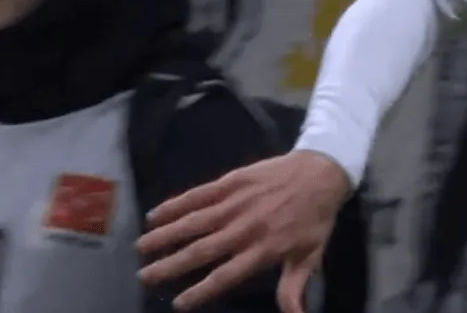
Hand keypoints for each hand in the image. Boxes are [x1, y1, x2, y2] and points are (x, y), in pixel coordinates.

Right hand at [137, 150, 350, 311]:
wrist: (323, 171)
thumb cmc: (315, 218)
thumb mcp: (309, 256)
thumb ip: (293, 288)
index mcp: (263, 249)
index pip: (226, 275)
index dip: (201, 291)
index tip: (178, 304)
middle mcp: (245, 228)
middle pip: (201, 250)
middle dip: (170, 266)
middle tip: (145, 277)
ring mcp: (236, 203)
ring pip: (194, 222)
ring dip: (165, 235)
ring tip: (140, 249)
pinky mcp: (232, 181)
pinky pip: (198, 195)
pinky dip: (175, 205)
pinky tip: (155, 215)